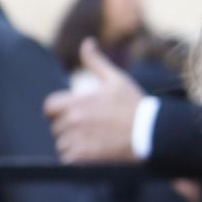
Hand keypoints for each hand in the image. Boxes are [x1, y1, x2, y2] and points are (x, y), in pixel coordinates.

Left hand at [42, 39, 144, 163]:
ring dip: (73, 144)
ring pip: (61, 144)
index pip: (49, 107)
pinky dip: (76, 159)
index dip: (59, 111)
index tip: (72, 114)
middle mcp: (73, 120)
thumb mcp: (116, 79)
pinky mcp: (84, 158)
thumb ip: (95, 61)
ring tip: (94, 141)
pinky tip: (92, 153)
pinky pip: (67, 159)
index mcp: (76, 102)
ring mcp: (78, 140)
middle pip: (56, 127)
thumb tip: (86, 42)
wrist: (151, 132)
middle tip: (91, 128)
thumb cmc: (134, 105)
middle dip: (69, 128)